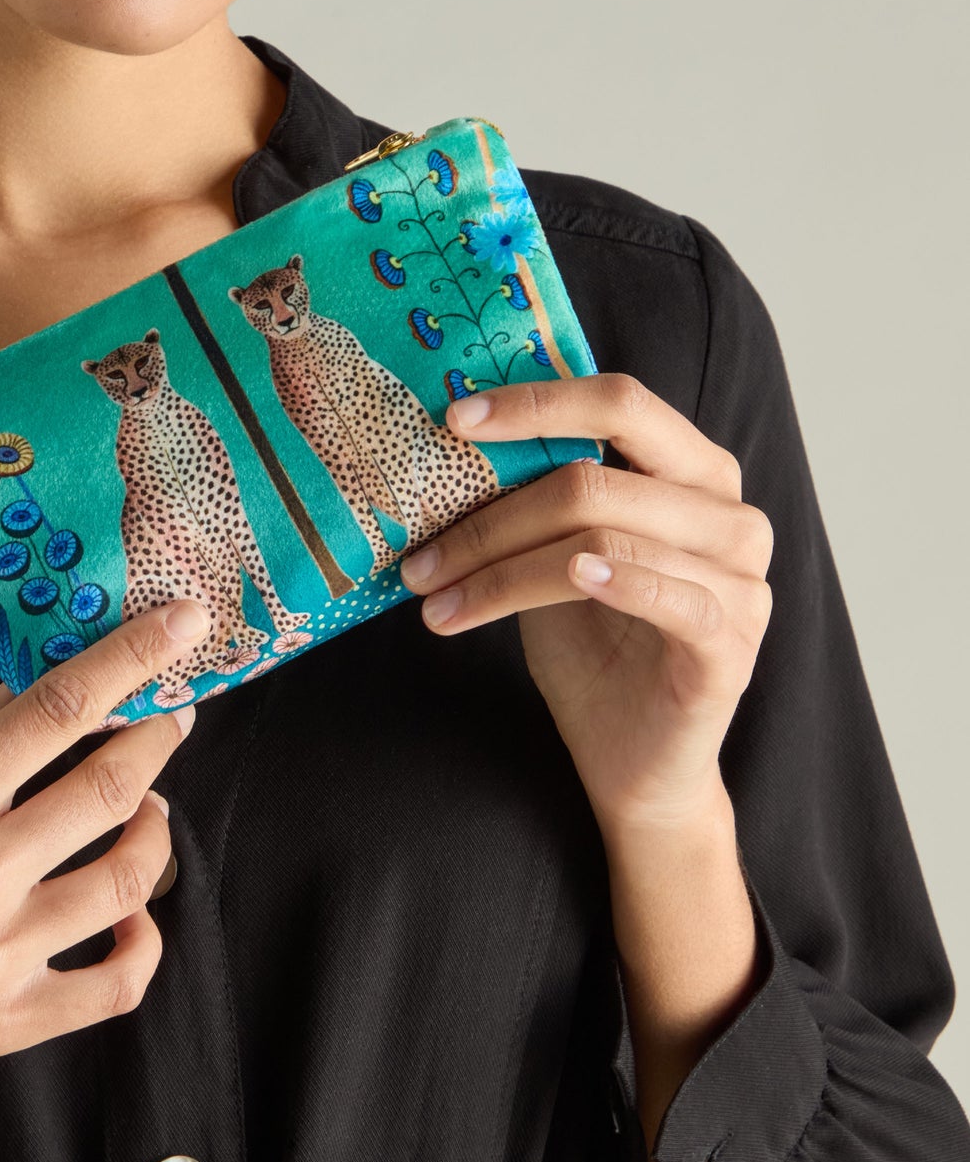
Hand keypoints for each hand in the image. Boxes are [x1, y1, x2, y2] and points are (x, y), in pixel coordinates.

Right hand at [0, 595, 207, 1161]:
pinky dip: (144, 941)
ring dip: (157, 830)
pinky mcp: (6, 1024)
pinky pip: (118, 983)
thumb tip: (34, 685)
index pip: (57, 709)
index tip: (184, 624)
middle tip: (172, 714)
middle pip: (112, 786)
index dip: (133, 657)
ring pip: (129, 877)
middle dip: (159, 736)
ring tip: (148, 808)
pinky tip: (133, 913)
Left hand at [397, 376, 772, 831]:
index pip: (620, 402)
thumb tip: (449, 446)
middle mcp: (727, 511)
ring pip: (600, 540)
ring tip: (437, 597)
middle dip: (492, 515)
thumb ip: (536, 498)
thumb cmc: (593, 645)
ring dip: (500, 570)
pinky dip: (613, 582)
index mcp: (691, 470)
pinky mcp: (733, 641)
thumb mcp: (553, 555)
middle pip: (595, 477)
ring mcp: (740, 576)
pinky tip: (566, 579)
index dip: (537, 403)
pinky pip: (671, 596)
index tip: (456, 419)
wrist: (633, 759)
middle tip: (420, 555)